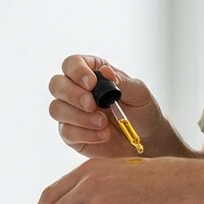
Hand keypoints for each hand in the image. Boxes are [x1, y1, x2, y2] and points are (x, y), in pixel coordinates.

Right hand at [47, 55, 172, 157]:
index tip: (92, 83)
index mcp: (92, 72)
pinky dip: (85, 134)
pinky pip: (66, 132)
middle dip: (72, 94)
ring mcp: (71, 113)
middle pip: (56, 84)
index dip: (77, 71)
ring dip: (79, 117)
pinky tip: (103, 135)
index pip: (72, 64)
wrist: (147, 139)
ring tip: (103, 123)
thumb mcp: (139, 93)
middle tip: (92, 105)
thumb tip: (105, 72)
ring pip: (56, 109)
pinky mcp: (72, 134)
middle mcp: (77, 90)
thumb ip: (122, 82)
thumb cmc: (142, 110)